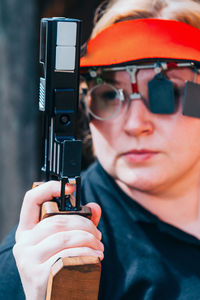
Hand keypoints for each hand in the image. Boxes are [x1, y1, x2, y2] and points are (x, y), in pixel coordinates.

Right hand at [13, 181, 102, 299]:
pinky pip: (67, 256)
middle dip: (84, 225)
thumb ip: (79, 225)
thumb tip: (95, 207)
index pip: (31, 200)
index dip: (49, 188)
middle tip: (98, 234)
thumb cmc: (58, 269)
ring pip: (64, 237)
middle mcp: (23, 243)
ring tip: (99, 247)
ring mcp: (27, 259)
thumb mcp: (65, 244)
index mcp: (28, 231)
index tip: (71, 187)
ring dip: (89, 240)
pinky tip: (96, 258)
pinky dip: (87, 253)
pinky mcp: (37, 274)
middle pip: (57, 221)